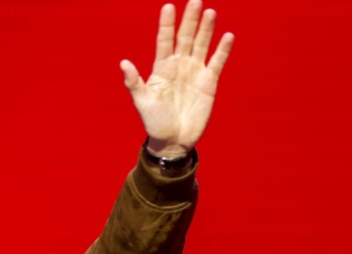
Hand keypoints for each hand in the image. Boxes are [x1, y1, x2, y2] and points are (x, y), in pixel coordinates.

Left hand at [120, 2, 232, 157]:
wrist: (173, 140)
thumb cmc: (154, 122)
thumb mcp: (142, 102)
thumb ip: (134, 83)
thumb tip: (123, 63)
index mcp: (161, 68)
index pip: (165, 40)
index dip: (167, 24)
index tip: (168, 6)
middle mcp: (179, 65)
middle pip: (185, 37)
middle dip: (190, 19)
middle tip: (195, 0)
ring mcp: (195, 72)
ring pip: (201, 45)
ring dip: (206, 29)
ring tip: (209, 12)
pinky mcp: (209, 82)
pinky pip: (217, 62)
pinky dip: (222, 50)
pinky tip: (227, 36)